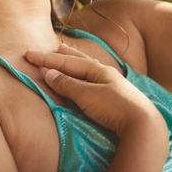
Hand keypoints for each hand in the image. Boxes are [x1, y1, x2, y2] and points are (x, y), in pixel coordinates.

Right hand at [25, 43, 164, 138]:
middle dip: (64, 55)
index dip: (46, 59)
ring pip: (90, 68)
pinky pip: (95, 78)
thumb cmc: (114, 108)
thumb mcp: (87, 96)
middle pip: (80, 61)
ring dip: (76, 61)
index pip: (66, 62)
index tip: (28, 55)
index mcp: (97, 70)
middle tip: (53, 47)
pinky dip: (86, 73)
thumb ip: (67, 84)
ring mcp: (113, 84)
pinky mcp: (117, 96)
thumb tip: (49, 73)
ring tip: (69, 54)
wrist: (143, 124)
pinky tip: (90, 76)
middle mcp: (105, 73)